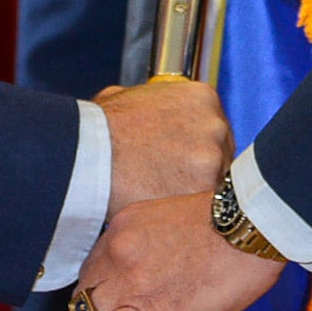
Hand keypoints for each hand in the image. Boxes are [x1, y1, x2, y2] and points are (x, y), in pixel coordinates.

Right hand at [68, 192, 281, 310]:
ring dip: (97, 290)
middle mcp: (130, 280)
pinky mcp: (125, 218)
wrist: (248, 220)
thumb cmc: (233, 275)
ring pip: (84, 281)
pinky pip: (99, 249)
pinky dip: (108, 260)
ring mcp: (123, 245)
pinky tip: (131, 259)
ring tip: (125, 287)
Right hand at [96, 80, 231, 216]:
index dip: (199, 150)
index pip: (215, 130)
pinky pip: (206, 206)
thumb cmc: (102, 128)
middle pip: (222, 156)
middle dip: (201, 172)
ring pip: (217, 184)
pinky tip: (167, 213)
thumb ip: (152, 102)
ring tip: (166, 202)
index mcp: (202, 97)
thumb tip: (147, 107)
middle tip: (174, 186)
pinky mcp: (204, 185)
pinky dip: (188, 212)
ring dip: (195, 194)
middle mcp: (214, 123)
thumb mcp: (129, 98)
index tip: (184, 163)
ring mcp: (213, 155)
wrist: (89, 153)